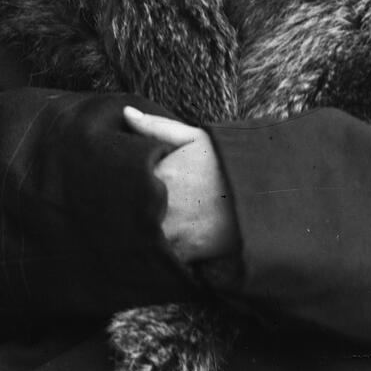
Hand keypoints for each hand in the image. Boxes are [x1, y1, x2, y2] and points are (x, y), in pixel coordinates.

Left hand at [123, 107, 239, 264]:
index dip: (115, 183)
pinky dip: (153, 253)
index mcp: (161, 173)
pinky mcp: (185, 253)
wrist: (262, 194)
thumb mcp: (193, 136)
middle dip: (120, 211)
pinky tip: (153, 244)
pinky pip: (158, 258)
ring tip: (129, 228)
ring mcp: (174, 232)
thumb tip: (125, 113)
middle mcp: (163, 205)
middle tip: (111, 210)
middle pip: (126, 213)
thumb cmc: (226, 161)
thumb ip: (155, 126)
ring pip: (139, 238)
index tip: (108, 184)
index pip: (121, 181)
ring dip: (134, 233)